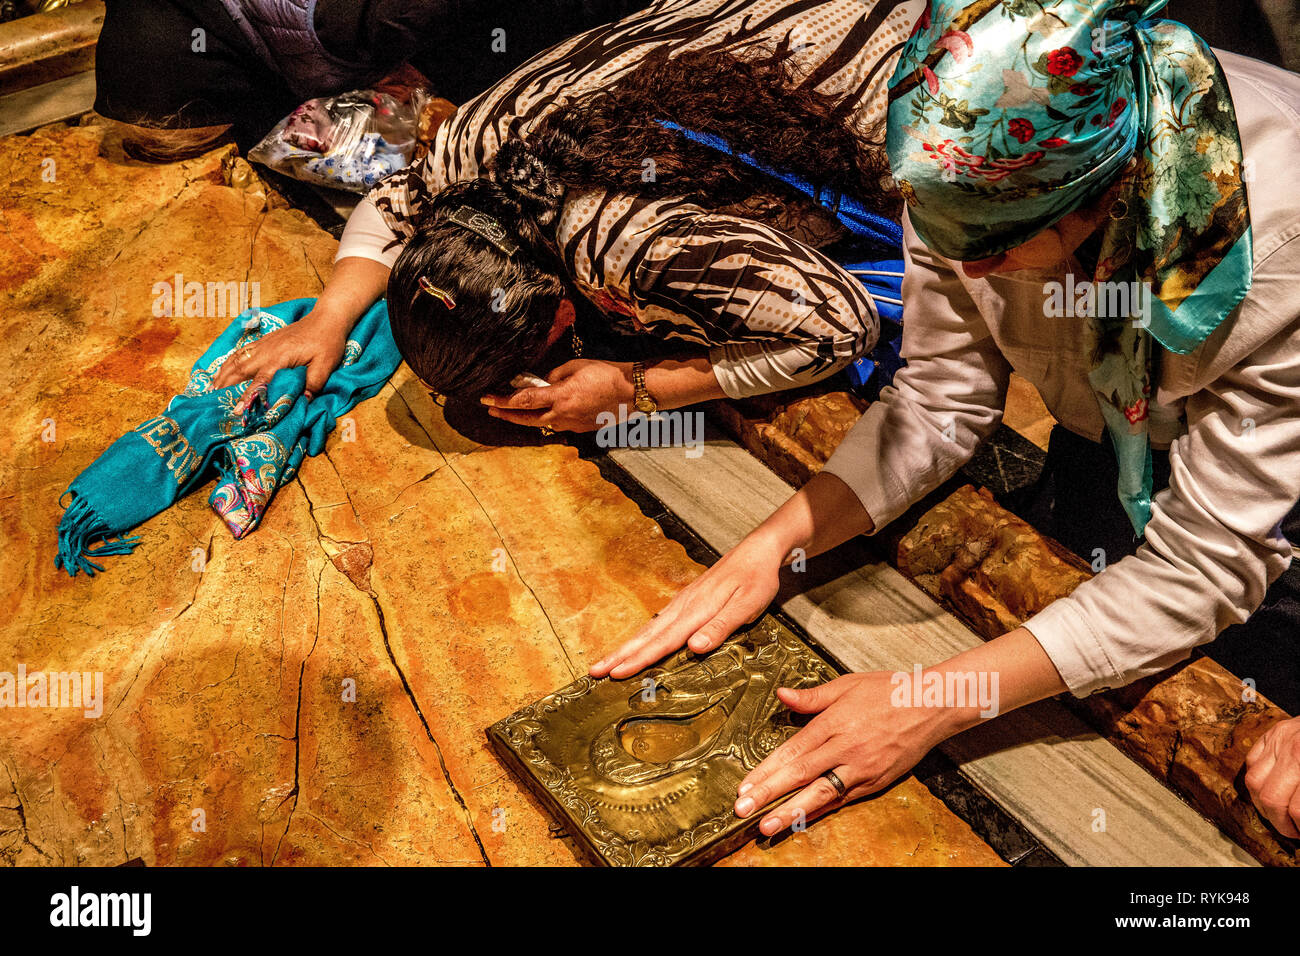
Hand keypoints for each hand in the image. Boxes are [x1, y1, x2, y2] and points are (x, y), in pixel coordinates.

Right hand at [211, 311, 349, 411]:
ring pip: (236, 361)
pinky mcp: (263, 342)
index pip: (259, 382)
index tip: (237, 411)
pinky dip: (227, 364)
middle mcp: (266, 352)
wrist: (325, 319)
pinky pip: (240, 353)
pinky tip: (220, 373)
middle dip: (225, 388)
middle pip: (239, 371)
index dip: (247, 397)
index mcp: (279, 359)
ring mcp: (262, 345)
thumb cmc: (327, 343)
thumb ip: (312, 384)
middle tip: (212, 404)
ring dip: (222, 376)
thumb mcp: (325, 366)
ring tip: (210, 391)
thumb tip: (301, 402)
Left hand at [481, 359, 634, 432]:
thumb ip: (555, 375)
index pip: (523, 401)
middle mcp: (562, 415)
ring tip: (515, 411)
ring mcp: (571, 425)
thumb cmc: (606, 374)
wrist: (631, 392)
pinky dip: (548, 418)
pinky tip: (547, 412)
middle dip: (506, 414)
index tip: (486, 399)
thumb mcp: (576, 366)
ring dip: (527, 417)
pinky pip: (558, 424)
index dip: (501, 401)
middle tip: (491, 410)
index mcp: (560, 396)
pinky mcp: (580, 429)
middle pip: (526, 418)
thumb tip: (545, 382)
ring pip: (542, 423)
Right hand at [589, 529, 787, 678]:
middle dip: (619, 655)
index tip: (616, 673)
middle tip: (594, 671)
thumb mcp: (747, 604)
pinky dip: (641, 637)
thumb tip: (694, 647)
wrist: (756, 551)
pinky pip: (657, 623)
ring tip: (606, 662)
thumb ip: (721, 626)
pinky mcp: (685, 602)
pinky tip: (635, 644)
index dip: (639, 659)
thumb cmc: (756, 579)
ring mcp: (682, 603)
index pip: (663, 642)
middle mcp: (683, 606)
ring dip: (625, 647)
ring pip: (648, 629)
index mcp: (696, 610)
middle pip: (646, 636)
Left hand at [734, 672, 951, 835]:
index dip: (767, 770)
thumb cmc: (889, 691)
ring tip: (768, 826)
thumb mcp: (847, 684)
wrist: (931, 706)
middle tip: (744, 811)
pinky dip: (821, 812)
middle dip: (769, 795)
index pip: (792, 751)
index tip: (745, 785)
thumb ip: (812, 696)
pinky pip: (844, 800)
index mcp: (834, 723)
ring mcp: (862, 769)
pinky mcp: (876, 782)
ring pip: (821, 794)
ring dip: (792, 812)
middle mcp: (846, 748)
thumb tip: (782, 695)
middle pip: (801, 775)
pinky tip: (803, 821)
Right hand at [1245, 714, 1299, 838]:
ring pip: (1254, 782)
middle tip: (1294, 831)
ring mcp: (1278, 740)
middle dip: (1281, 823)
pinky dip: (1257, 780)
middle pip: (1271, 798)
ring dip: (1263, 805)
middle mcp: (1292, 751)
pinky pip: (1252, 762)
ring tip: (1279, 815)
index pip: (1297, 810)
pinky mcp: (1271, 733)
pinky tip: (1270, 790)